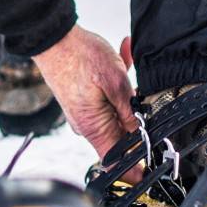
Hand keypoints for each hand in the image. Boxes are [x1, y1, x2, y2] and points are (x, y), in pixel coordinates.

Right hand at [33, 25, 136, 158]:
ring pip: (117, 113)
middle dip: (137, 116)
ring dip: (127, 94)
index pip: (115, 163)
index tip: (152, 163)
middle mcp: (88, 126)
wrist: (54, 37)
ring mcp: (85, 114)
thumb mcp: (116, 82)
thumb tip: (142, 133)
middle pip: (122, 135)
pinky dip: (117, 84)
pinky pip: (107, 100)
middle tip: (144, 92)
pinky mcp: (84, 101)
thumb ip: (130, 112)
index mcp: (94, 128)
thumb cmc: (79, 56)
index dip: (135, 168)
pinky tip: (122, 60)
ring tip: (127, 66)